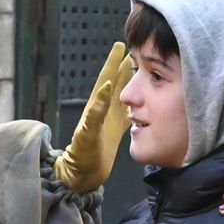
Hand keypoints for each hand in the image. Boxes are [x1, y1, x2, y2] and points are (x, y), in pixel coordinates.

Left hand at [52, 41, 133, 192]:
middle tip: (131, 50)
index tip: (120, 45)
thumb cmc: (81, 157)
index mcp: (95, 108)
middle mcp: (102, 111)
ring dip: (129, 82)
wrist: (81, 177)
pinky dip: (135, 104)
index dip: (112, 62)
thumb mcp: (87, 133)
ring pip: (122, 96)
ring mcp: (109, 121)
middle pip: (115, 83)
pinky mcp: (114, 132)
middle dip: (122, 67)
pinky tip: (142, 100)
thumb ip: (96, 111)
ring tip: (136, 68)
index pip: (106, 79)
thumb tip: (107, 86)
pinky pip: (127, 113)